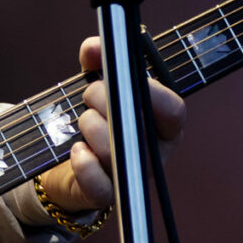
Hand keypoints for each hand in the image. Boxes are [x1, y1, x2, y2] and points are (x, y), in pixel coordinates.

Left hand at [34, 35, 186, 216]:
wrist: (68, 166)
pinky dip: (84, 163)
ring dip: (90, 126)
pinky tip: (77, 150)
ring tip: (82, 121)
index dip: (148, 90)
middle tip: (89, 93)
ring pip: (114, 150)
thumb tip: (94, 46)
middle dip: (105, 98)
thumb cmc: (95, 121)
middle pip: (138, 124)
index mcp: (163, 125)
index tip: (120, 74)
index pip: (174, 109)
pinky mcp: (106, 196)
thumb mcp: (98, 87)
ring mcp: (131, 177)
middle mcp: (153, 153)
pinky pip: (99, 184)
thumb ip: (98, 62)